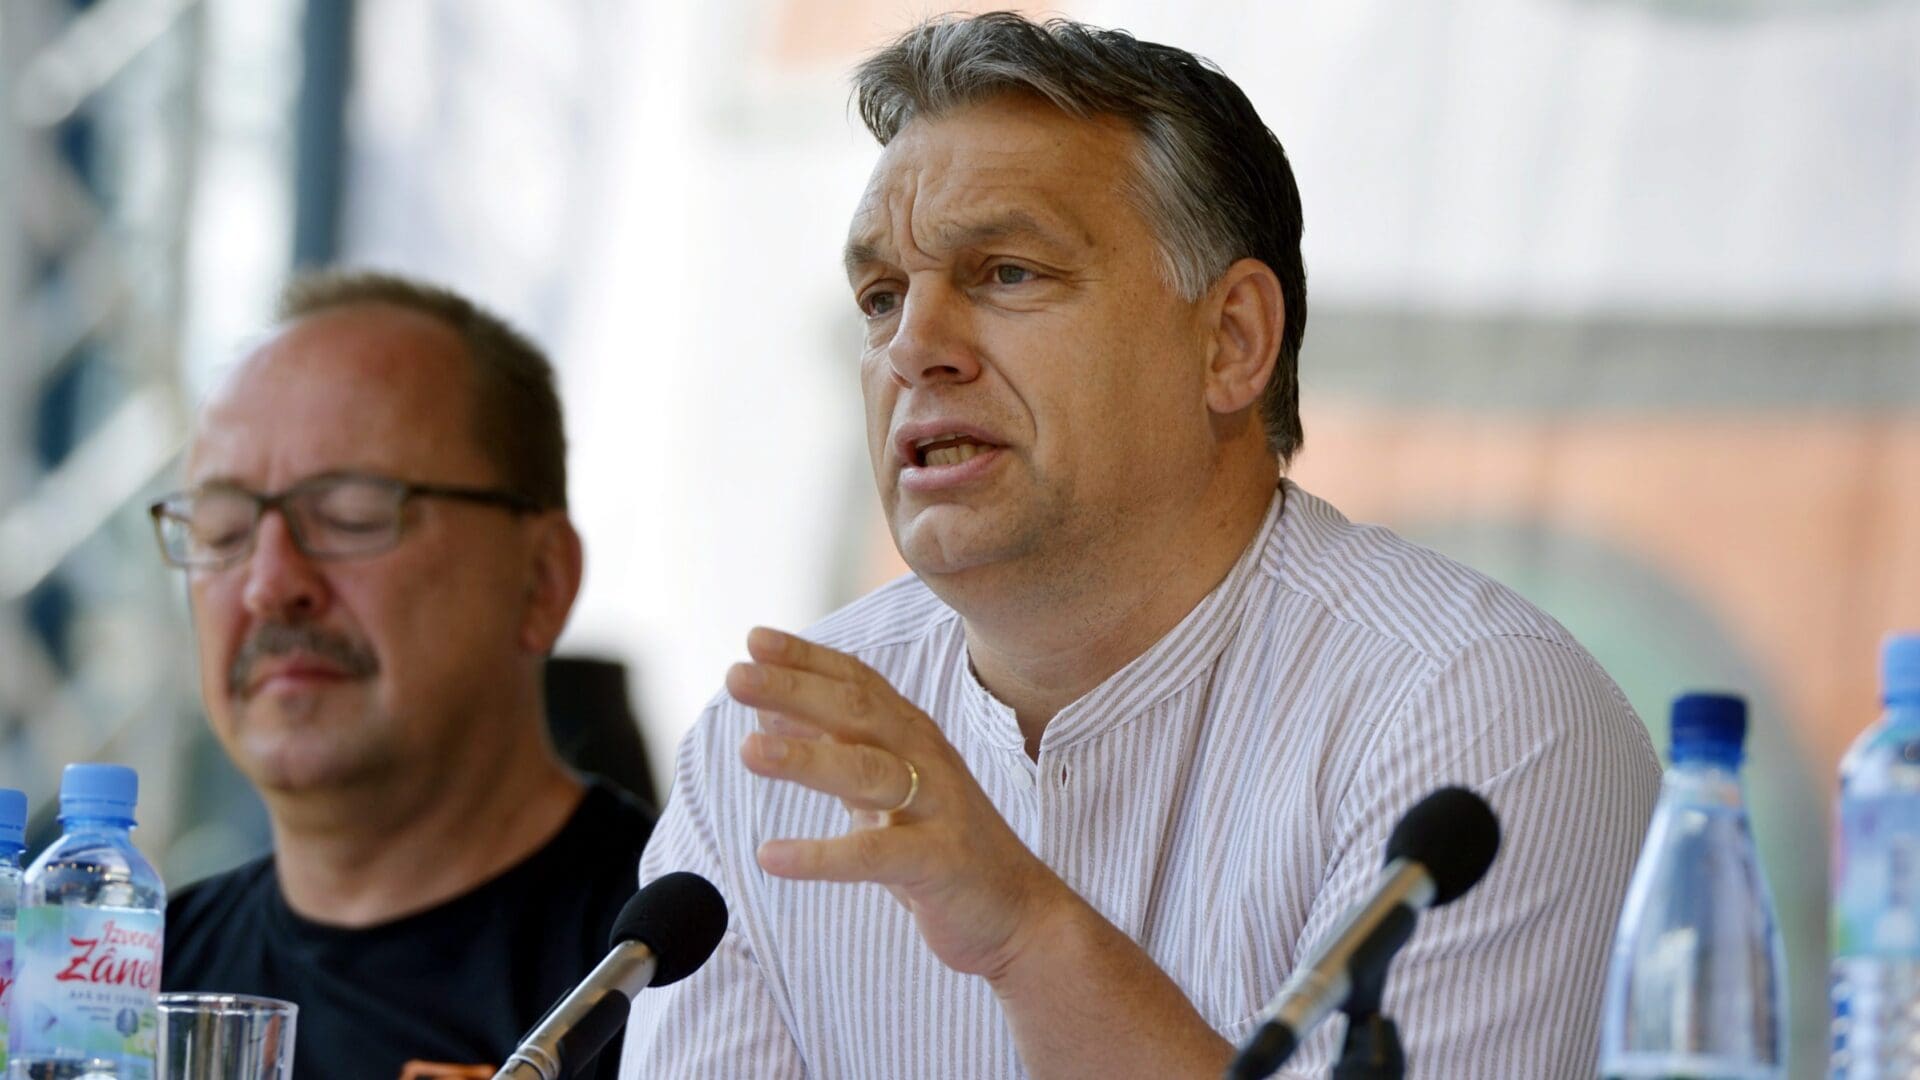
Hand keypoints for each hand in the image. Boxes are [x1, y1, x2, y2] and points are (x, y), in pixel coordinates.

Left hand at [729, 626, 1073, 979]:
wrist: (1016, 912)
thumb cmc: (940, 844)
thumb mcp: (882, 788)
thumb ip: (833, 747)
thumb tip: (769, 712)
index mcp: (911, 735)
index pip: (858, 682)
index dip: (808, 659)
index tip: (755, 640)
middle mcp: (926, 760)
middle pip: (859, 712)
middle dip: (796, 690)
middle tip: (737, 676)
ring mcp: (936, 809)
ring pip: (868, 772)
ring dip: (806, 758)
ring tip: (748, 751)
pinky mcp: (939, 863)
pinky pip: (876, 855)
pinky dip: (822, 856)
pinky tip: (772, 857)